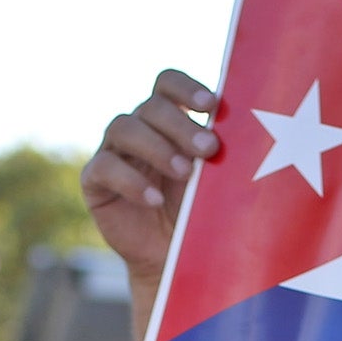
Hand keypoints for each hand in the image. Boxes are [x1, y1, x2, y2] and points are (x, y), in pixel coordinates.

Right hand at [81, 70, 221, 284]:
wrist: (171, 257)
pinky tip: (155, 200)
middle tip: (210, 149)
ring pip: (124, 128)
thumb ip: (217, 150)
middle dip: (181, 126)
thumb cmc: (196, 212)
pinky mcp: (95, 181)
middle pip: (151, 107)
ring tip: (185, 173)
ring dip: (158, 148)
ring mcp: (112, 151)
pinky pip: (105, 168)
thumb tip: (246, 123)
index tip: (212, 105)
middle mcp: (137, 128)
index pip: (167, 84)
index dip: (186, 88)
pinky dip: (131, 181)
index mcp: (166, 119)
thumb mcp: (213, 178)